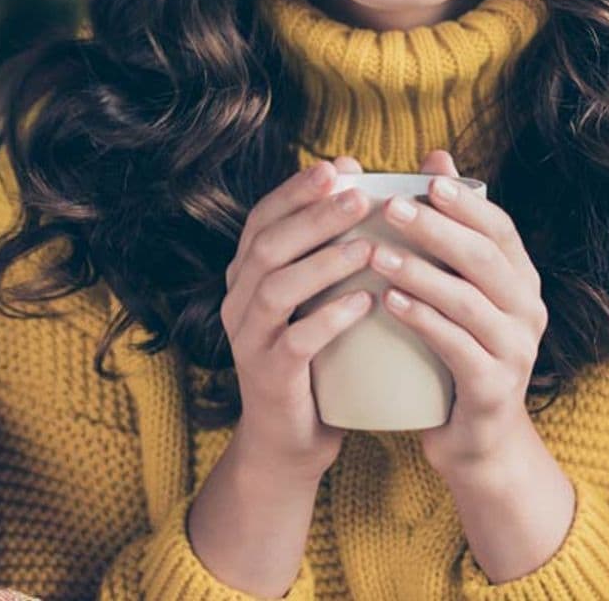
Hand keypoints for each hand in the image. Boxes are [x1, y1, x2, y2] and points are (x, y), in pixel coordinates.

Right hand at [220, 155, 374, 478]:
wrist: (291, 441)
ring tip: (369, 245)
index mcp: (248, 275)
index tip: (338, 167)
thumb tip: (361, 179)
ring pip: (276, 289)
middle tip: (360, 195)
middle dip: (314, 216)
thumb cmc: (317, 357)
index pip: (263, 218)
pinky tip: (365, 303)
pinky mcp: (269, 376)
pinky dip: (330, 318)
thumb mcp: (318, 296)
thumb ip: (331, 245)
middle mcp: (239, 301)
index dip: (297, 190)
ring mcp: (249, 340)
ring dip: (324, 262)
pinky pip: (295, 341)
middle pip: (268, 245)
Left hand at [368, 149, 549, 482]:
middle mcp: (528, 311)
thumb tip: (435, 156)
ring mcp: (516, 351)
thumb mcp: (459, 289)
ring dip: (422, 273)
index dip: (466, 204)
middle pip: (485, 259)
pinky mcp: (494, 387)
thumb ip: (450, 230)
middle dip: (438, 229)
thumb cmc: (458, 353)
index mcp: (521, 281)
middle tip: (391, 208)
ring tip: (377, 254)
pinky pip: (458, 347)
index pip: (500, 230)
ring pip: (469, 301)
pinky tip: (390, 303)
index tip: (426, 181)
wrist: (477, 442)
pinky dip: (424, 321)